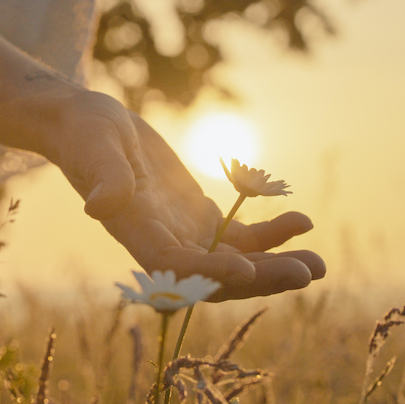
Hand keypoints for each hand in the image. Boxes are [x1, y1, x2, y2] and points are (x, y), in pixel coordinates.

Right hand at [49, 94, 323, 297]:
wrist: (86, 126)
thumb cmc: (86, 132)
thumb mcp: (95, 148)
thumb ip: (104, 178)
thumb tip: (99, 208)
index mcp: (135, 230)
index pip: (175, 265)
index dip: (210, 271)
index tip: (248, 268)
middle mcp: (162, 243)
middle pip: (215, 276)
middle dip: (262, 277)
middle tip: (308, 272)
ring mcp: (184, 234)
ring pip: (235, 262)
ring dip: (276, 265)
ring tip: (318, 265)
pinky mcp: (198, 218)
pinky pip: (240, 237)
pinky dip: (271, 235)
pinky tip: (302, 223)